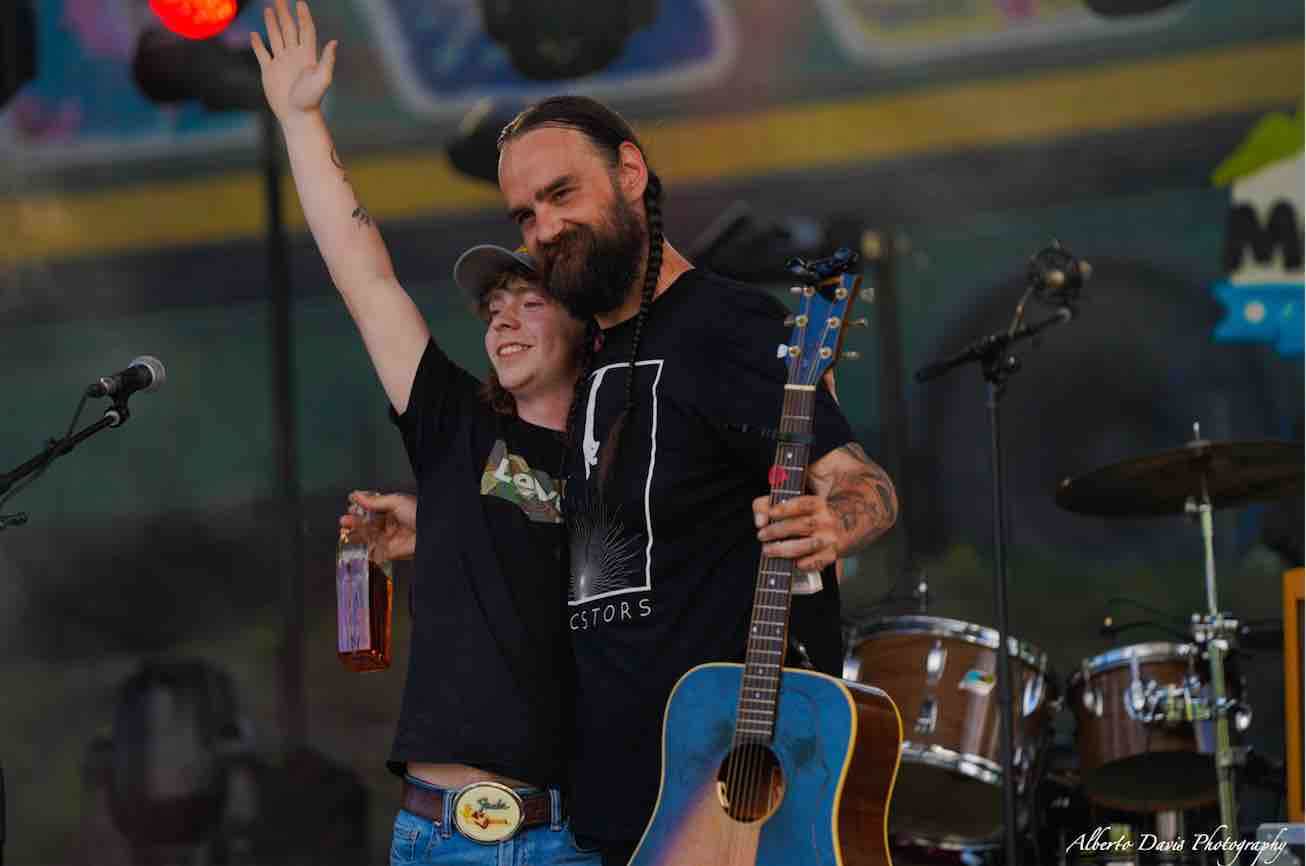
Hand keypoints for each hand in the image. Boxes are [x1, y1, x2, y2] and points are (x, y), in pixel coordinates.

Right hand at [251, 0, 336, 122]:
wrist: (296, 116)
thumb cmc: (311, 100)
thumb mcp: (323, 79)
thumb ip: (327, 60)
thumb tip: (334, 42)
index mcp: (307, 55)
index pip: (305, 30)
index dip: (303, 16)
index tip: (300, 2)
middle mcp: (294, 56)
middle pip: (289, 29)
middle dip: (284, 13)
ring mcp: (281, 62)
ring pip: (276, 37)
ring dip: (272, 24)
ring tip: (268, 9)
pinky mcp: (269, 71)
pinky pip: (262, 53)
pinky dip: (257, 44)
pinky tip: (254, 34)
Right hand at [340, 490, 416, 562]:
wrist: (431, 532)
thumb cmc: (419, 513)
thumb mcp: (396, 501)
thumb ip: (374, 501)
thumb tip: (356, 495)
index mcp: (394, 510)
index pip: (373, 509)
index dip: (361, 508)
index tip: (350, 506)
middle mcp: (392, 524)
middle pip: (369, 524)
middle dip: (356, 522)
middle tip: (344, 521)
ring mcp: (391, 538)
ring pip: (369, 538)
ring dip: (357, 535)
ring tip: (346, 532)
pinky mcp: (392, 552)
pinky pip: (376, 553)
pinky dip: (365, 551)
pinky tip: (355, 546)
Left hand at [753, 494, 839, 572]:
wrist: (845, 526)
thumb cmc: (810, 515)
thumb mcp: (794, 503)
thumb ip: (770, 505)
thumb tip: (759, 520)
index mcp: (819, 504)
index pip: (803, 504)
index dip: (785, 508)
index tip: (770, 513)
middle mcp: (826, 521)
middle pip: (803, 524)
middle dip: (778, 531)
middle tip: (761, 535)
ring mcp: (830, 539)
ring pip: (807, 545)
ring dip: (784, 549)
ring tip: (767, 550)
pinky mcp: (831, 555)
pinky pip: (816, 562)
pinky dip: (803, 564)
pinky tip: (791, 563)